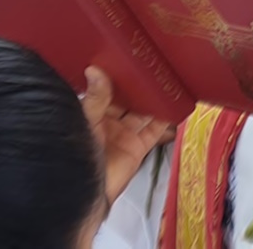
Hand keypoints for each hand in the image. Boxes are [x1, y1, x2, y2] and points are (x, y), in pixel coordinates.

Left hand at [80, 67, 172, 204]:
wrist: (88, 192)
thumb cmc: (77, 156)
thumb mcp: (85, 122)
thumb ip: (95, 98)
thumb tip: (95, 69)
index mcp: (90, 115)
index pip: (105, 91)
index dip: (115, 77)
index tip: (125, 59)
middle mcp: (108, 123)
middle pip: (127, 100)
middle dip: (138, 86)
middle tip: (150, 66)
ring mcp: (124, 135)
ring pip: (143, 112)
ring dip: (154, 100)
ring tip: (166, 80)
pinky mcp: (139, 147)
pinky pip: (155, 130)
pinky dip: (166, 120)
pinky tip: (175, 105)